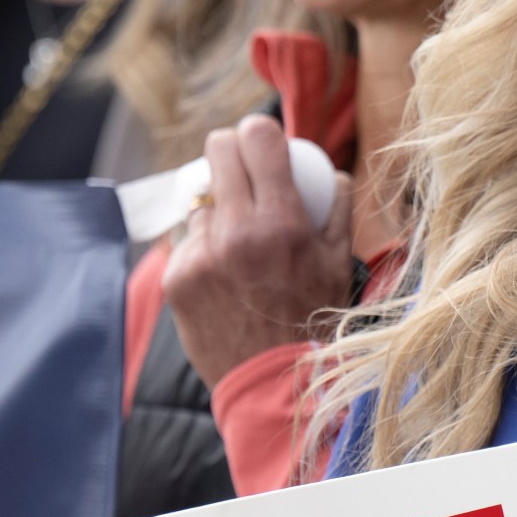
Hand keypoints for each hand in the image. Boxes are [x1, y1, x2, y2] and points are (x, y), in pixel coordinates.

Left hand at [162, 114, 355, 386]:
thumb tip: (328, 171)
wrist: (274, 385)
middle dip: (229, 151)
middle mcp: (237, 232)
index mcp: (282, 222)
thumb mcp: (339, 263)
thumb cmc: (313, 321)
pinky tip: (223, 277)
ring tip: (238, 244)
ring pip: (201, 200)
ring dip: (218, 210)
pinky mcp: (177, 278)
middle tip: (240, 168)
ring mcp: (202, 255)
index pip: (256, 137)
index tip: (262, 143)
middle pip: (216, 149)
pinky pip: (188, 242)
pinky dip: (205, 250)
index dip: (258, 132)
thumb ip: (337, 208)